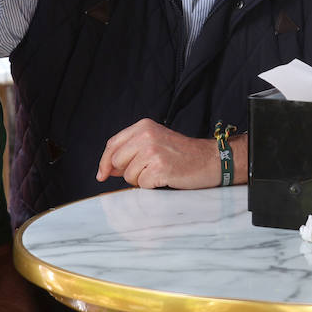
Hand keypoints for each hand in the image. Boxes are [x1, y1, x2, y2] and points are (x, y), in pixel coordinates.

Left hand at [96, 119, 220, 188]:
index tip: (102, 175)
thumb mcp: (155, 142)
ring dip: (141, 180)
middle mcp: (146, 135)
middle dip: (126, 171)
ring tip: (159, 172)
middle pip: (116, 161)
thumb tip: (107, 169)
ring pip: (128, 175)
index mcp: (144, 126)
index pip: (113, 144)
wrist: (210, 160)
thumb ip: (131, 151)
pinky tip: (165, 177)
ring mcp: (152, 151)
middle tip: (147, 170)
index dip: (104, 161)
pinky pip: (141, 185)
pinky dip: (151, 186)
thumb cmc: (182, 154)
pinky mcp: (159, 168)